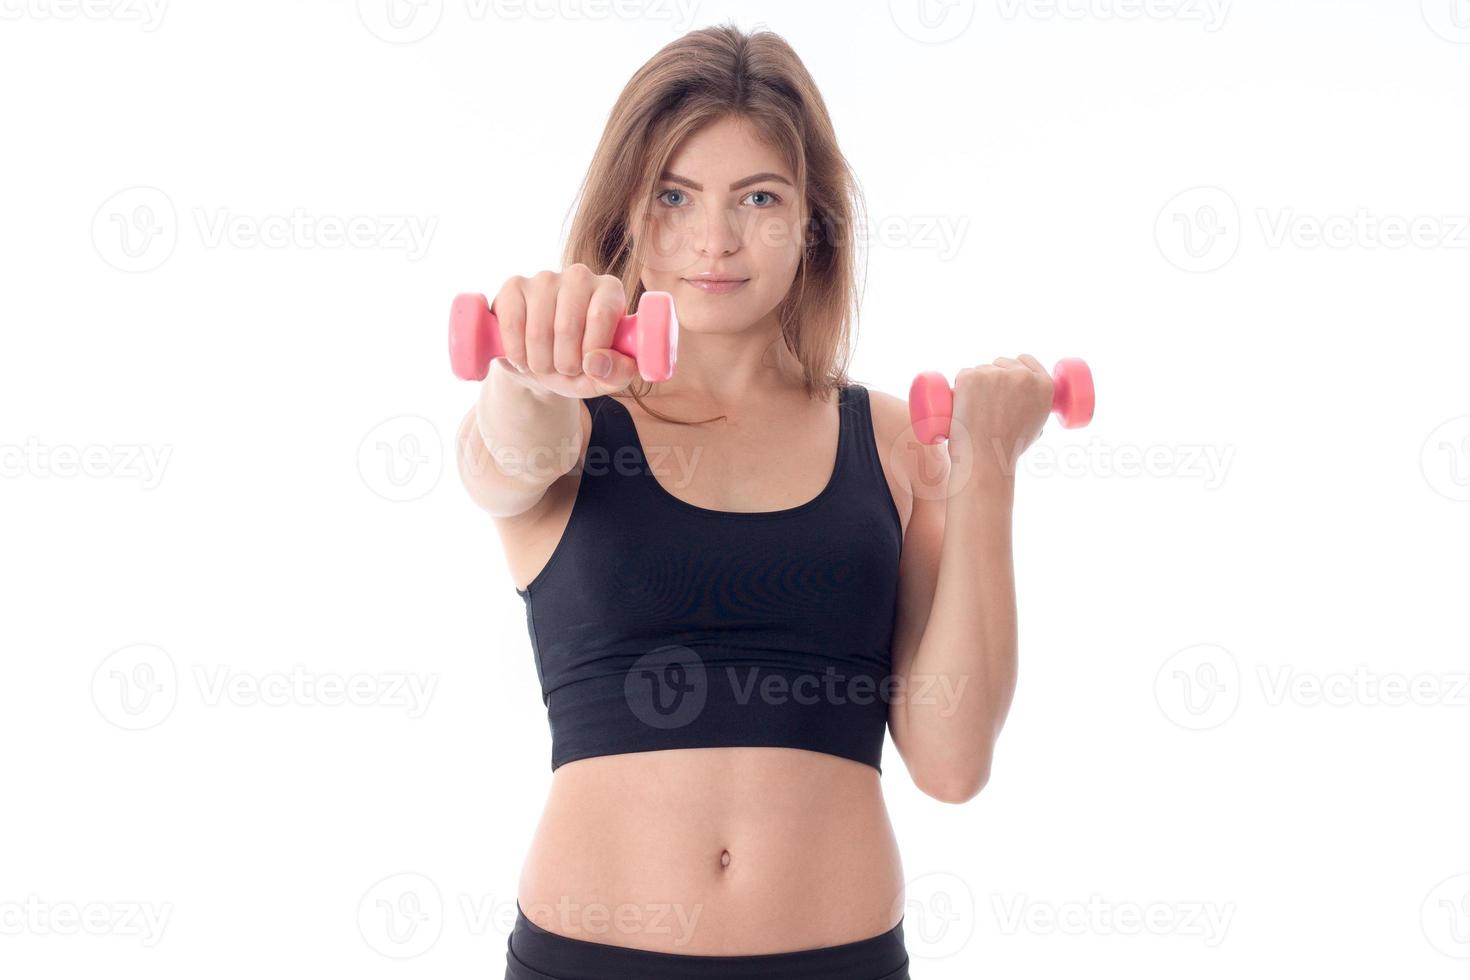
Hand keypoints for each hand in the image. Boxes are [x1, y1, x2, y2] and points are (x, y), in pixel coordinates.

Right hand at [488, 263, 640, 399]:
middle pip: (566, 327)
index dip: (591, 352)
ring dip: (540, 363)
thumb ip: (616, 374)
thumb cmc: (580, 368)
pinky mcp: (514, 286)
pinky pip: (511, 325)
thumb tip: (597, 363)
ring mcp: (544, 279)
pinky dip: (517, 353)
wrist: (540, 366)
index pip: (600, 316)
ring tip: (546, 365)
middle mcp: (579, 276)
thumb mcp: (605, 379)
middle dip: (564, 364)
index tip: (588, 367)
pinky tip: (523, 357)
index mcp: (610, 291)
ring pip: (537, 332)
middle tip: (565, 370)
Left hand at [948, 354, 1053, 476]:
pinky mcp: (972, 377)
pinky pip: (964, 374)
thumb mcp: (1036, 427)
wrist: (987, 460)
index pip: (1026, 360)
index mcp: (1044, 385)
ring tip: (975, 412)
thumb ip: (1035, 409)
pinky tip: (962, 404)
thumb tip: (1027, 402)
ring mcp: (997, 374)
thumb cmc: (1008, 450)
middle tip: (985, 402)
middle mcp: (1023, 376)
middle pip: (1002, 363)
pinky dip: (960, 386)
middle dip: (993, 375)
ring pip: (981, 369)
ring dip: (976, 383)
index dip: (1013, 367)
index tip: (1003, 377)